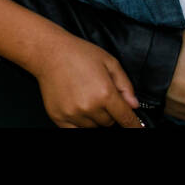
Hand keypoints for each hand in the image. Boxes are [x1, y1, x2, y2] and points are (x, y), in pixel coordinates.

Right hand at [25, 29, 144, 127]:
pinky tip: (78, 110)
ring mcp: (73, 114)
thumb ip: (125, 85)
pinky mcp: (59, 117)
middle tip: (98, 96)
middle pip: (108, 123)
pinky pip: (76, 132)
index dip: (133, 124)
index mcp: (105, 93)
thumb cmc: (79, 54)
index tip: (135, 127)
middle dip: (108, 113)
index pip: (126, 118)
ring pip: (93, 127)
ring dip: (93, 118)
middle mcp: (89, 106)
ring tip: (85, 97)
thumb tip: (134, 105)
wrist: (49, 52)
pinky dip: (80, 124)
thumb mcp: (109, 62)